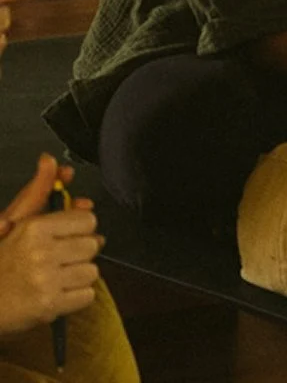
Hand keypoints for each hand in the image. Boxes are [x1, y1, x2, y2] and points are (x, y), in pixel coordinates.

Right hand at [0, 156, 99, 335]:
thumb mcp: (12, 223)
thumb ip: (36, 193)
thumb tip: (50, 160)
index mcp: (33, 229)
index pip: (87, 220)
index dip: (79, 229)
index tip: (65, 237)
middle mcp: (41, 253)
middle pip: (93, 245)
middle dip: (79, 253)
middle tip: (57, 260)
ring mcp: (46, 281)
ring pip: (92, 271)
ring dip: (77, 276)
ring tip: (55, 279)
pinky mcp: (49, 307)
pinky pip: (87, 295)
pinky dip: (75, 297)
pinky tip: (56, 295)